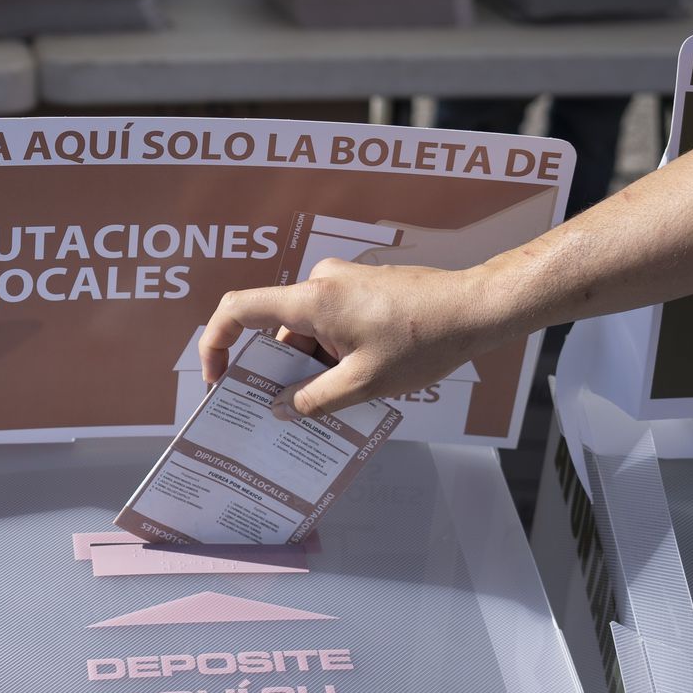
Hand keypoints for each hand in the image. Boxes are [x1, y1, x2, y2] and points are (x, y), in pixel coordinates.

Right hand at [199, 258, 506, 418]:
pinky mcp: (362, 287)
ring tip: (335, 403)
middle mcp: (321, 282)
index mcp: (312, 300)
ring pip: (307, 330)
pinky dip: (332, 352)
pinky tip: (355, 381)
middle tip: (287, 411)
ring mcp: (343, 281)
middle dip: (280, 371)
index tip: (219, 378)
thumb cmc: (423, 342)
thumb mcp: (363, 384)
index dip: (216, 343)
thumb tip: (280, 408)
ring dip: (313, 365)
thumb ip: (313, 400)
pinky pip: (329, 322)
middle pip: (277, 329)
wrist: (476, 308)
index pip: (238, 310)